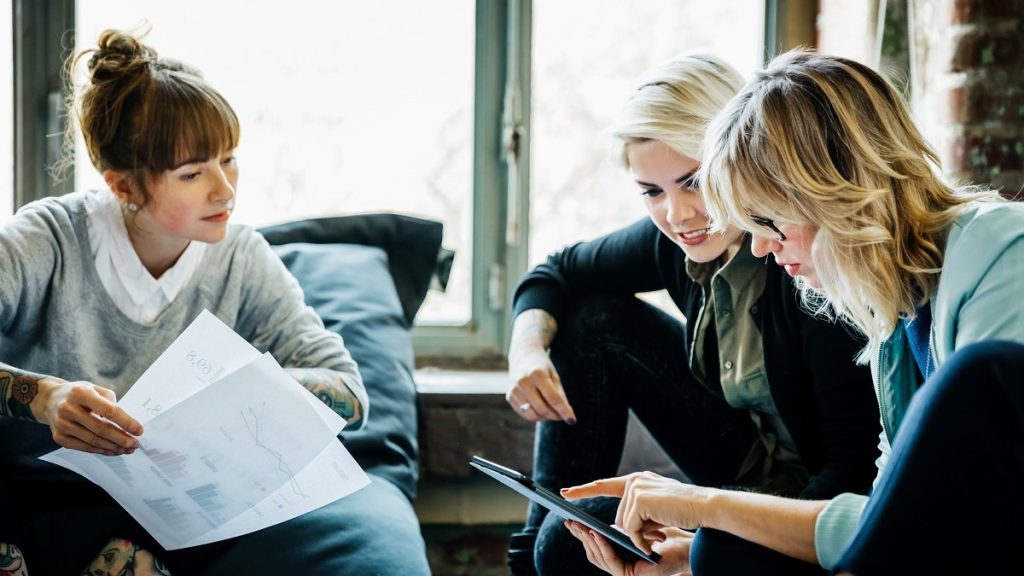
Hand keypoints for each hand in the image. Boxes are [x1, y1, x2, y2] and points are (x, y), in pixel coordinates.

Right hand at [37, 377, 142, 454]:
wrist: (49, 400)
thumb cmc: (79, 394)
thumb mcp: (94, 389)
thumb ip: (110, 402)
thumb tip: (126, 423)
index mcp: (80, 393)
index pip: (108, 410)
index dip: (125, 421)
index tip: (139, 430)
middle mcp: (68, 409)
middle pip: (100, 428)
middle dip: (121, 438)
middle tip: (135, 444)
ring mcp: (62, 425)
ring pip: (93, 440)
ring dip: (113, 447)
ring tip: (127, 449)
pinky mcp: (59, 438)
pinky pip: (84, 447)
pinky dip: (101, 450)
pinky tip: (113, 451)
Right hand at [506, 343, 575, 423]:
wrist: (522, 356)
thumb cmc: (542, 367)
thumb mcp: (554, 376)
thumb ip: (560, 395)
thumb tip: (567, 416)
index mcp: (536, 373)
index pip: (552, 398)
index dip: (563, 411)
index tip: (572, 420)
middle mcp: (522, 381)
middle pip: (542, 409)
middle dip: (555, 416)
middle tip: (562, 415)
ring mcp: (514, 389)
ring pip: (532, 415)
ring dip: (545, 417)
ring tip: (551, 411)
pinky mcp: (509, 396)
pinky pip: (525, 414)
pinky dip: (535, 415)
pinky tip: (540, 408)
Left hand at [562, 472, 713, 553]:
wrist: (707, 506)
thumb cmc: (686, 510)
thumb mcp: (657, 508)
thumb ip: (638, 510)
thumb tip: (619, 526)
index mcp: (637, 480)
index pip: (605, 485)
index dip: (584, 489)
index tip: (565, 493)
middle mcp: (634, 480)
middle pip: (619, 517)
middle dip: (634, 531)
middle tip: (659, 532)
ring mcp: (636, 488)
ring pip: (624, 524)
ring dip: (641, 536)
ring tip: (663, 531)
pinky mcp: (639, 500)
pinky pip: (631, 529)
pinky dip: (642, 539)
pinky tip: (659, 537)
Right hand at [565, 521, 692, 575]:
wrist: (687, 545)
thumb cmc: (668, 532)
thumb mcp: (638, 527)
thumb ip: (623, 528)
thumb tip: (606, 523)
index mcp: (621, 555)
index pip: (597, 546)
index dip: (583, 534)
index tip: (570, 519)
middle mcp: (621, 566)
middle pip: (593, 552)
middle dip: (581, 536)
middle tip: (569, 521)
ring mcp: (625, 572)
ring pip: (599, 557)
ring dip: (588, 541)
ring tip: (580, 525)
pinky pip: (611, 561)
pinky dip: (603, 547)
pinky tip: (597, 533)